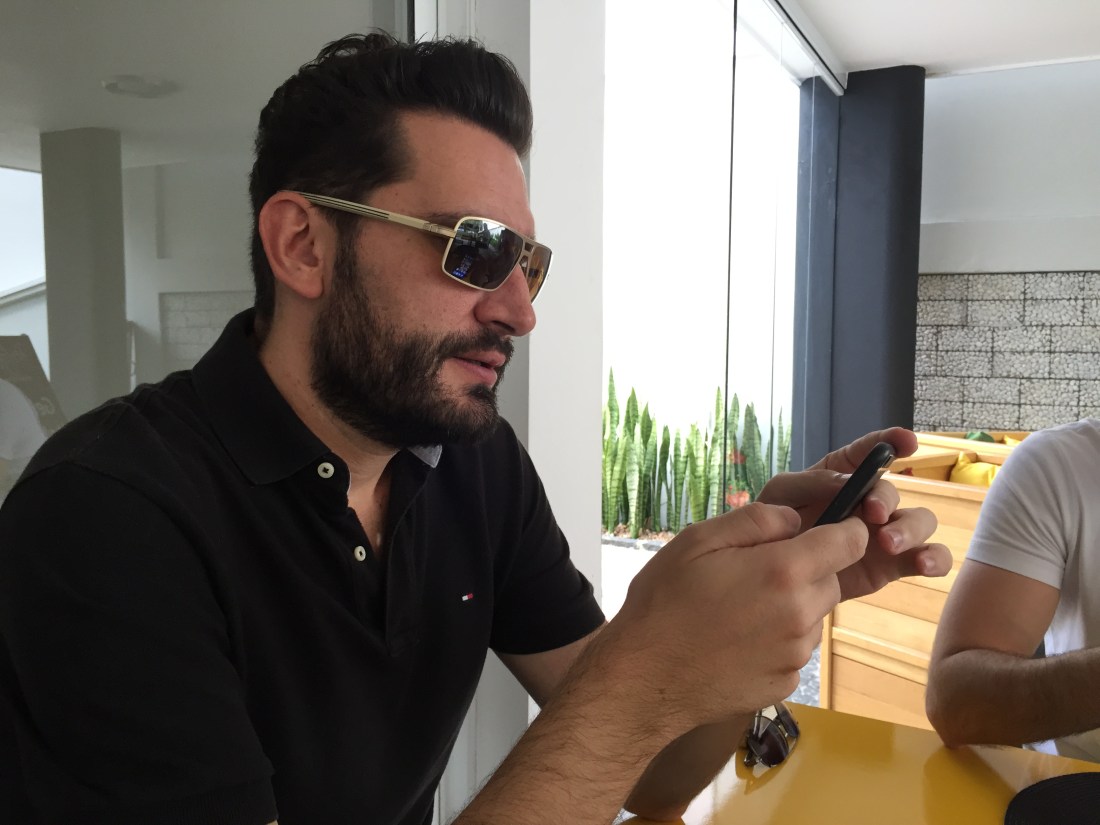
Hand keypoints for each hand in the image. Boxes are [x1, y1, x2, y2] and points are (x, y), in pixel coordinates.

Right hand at [608, 502, 867, 729]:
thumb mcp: (698, 540)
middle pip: (831, 581)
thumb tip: (796, 519)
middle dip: (807, 570)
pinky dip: (777, 641)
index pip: (849, 542)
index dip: (845, 530)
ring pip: (813, 617)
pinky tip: (737, 641)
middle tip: (756, 573)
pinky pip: (795, 651)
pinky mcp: (785, 684)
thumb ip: (756, 520)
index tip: (827, 529)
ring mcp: (795, 655)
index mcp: (784, 571)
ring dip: (792, 607)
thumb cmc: (665, 601)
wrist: (644, 677)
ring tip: (740, 610)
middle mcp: (800, 614)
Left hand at [757, 427, 950, 600]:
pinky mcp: (891, 565)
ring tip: (889, 543)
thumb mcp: (782, 494)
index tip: (906, 441)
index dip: (891, 442)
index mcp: (845, 475)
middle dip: (886, 499)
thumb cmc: (775, 522)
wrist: (772, 570)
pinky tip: (925, 564)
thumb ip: (811, 482)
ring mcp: (885, 532)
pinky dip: (936, 558)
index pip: (872, 451)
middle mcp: (870, 500)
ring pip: (920, 522)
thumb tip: (847, 481)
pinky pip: (925, 558)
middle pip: (893, 492)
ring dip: (912, 529)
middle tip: (872, 514)